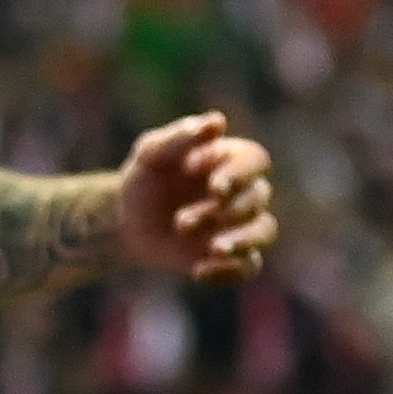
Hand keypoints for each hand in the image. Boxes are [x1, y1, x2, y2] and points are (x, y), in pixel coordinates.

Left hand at [114, 111, 275, 281]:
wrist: (127, 222)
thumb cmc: (144, 179)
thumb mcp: (151, 154)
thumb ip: (181, 137)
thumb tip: (217, 122)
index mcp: (231, 160)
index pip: (255, 160)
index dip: (237, 171)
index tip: (203, 179)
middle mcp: (244, 192)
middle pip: (256, 197)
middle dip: (221, 210)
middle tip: (181, 222)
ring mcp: (242, 226)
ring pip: (265, 230)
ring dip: (241, 240)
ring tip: (213, 249)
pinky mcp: (235, 257)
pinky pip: (250, 266)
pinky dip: (229, 270)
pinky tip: (199, 271)